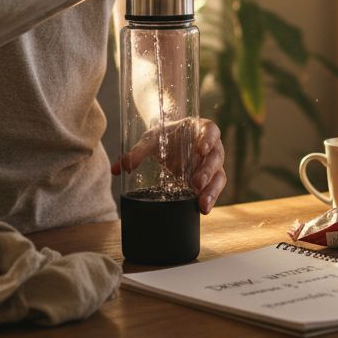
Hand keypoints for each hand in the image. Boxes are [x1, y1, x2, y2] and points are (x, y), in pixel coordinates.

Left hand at [110, 117, 226, 214]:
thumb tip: (118, 168)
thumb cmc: (164, 136)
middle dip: (207, 172)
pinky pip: (214, 188)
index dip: (208, 139)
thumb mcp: (150, 140)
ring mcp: (213, 163)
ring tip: (203, 205)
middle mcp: (212, 146)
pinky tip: (202, 209)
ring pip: (219, 176)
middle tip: (196, 184)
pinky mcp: (210, 178)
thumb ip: (137, 152)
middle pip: (216, 157)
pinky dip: (210, 198)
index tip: (201, 149)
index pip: (210, 130)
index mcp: (201, 129)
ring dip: (212, 191)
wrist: (168, 140)